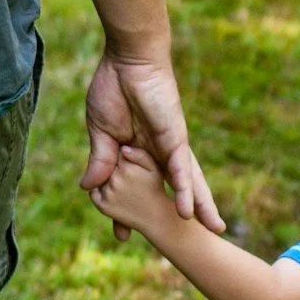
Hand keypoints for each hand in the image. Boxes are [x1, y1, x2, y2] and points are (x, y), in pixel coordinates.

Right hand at [79, 49, 223, 233]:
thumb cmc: (113, 88)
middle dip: (182, 213)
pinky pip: (180, 168)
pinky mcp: (174, 137)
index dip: (128, 212)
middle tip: (194, 240)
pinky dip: (184, 190)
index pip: (138, 188)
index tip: (122, 236)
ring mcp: (169, 146)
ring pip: (187, 181)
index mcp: (139, 152)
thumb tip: (88, 188)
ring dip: (198, 206)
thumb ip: (100, 161)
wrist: (126, 60)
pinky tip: (186, 211)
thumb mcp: (100, 133)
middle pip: (175, 188)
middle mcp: (159, 153)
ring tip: (211, 229)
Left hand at [89, 145, 183, 243]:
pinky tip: (114, 193)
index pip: (117, 153)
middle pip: (106, 165)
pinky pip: (94, 191)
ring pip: (99, 177)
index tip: (130, 165)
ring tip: (123, 187)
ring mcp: (107, 193)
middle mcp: (115, 180)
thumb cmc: (154, 188)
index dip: (123, 158)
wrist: (155, 216)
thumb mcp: (153, 168)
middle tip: (127, 178)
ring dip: (106, 179)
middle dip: (114, 168)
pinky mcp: (102, 205)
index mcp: (127, 168)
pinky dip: (99, 190)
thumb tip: (123, 149)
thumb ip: (139, 154)